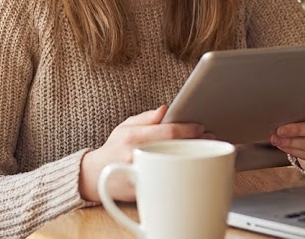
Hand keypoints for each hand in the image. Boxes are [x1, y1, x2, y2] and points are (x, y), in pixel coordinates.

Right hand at [79, 105, 206, 201]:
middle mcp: (136, 157)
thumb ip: (147, 118)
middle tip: (211, 137)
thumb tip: (166, 109)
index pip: (168, 132)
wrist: (93, 177)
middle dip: (197, 143)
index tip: (201, 127)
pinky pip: (167, 186)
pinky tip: (191, 171)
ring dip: (193, 161)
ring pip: (174, 169)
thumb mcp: (125, 126)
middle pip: (175, 150)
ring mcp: (140, 178)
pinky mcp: (143, 195)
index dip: (188, 130)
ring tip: (205, 151)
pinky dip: (182, 179)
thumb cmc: (113, 149)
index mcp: (132, 138)